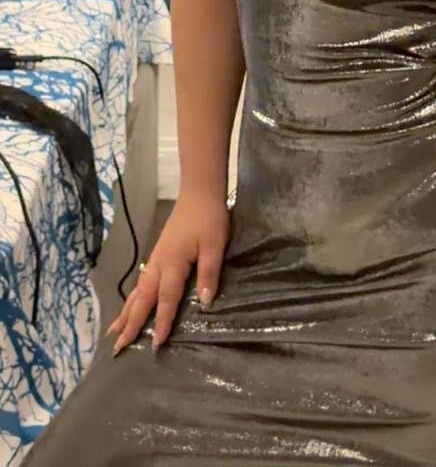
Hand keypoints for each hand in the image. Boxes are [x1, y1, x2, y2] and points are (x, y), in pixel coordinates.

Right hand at [107, 191, 230, 354]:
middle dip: (131, 323)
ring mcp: (155, 259)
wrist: (198, 194)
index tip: (156, 345)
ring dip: (126, 312)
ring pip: (137, 291)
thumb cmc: (209, 220)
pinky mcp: (157, 255)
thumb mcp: (215, 245)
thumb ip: (209, 273)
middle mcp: (159, 264)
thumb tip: (205, 303)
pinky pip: (140, 282)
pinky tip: (129, 305)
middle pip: (142, 298)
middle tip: (118, 347)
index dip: (163, 322)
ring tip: (113, 332)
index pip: (167, 298)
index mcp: (173, 264)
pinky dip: (132, 298)